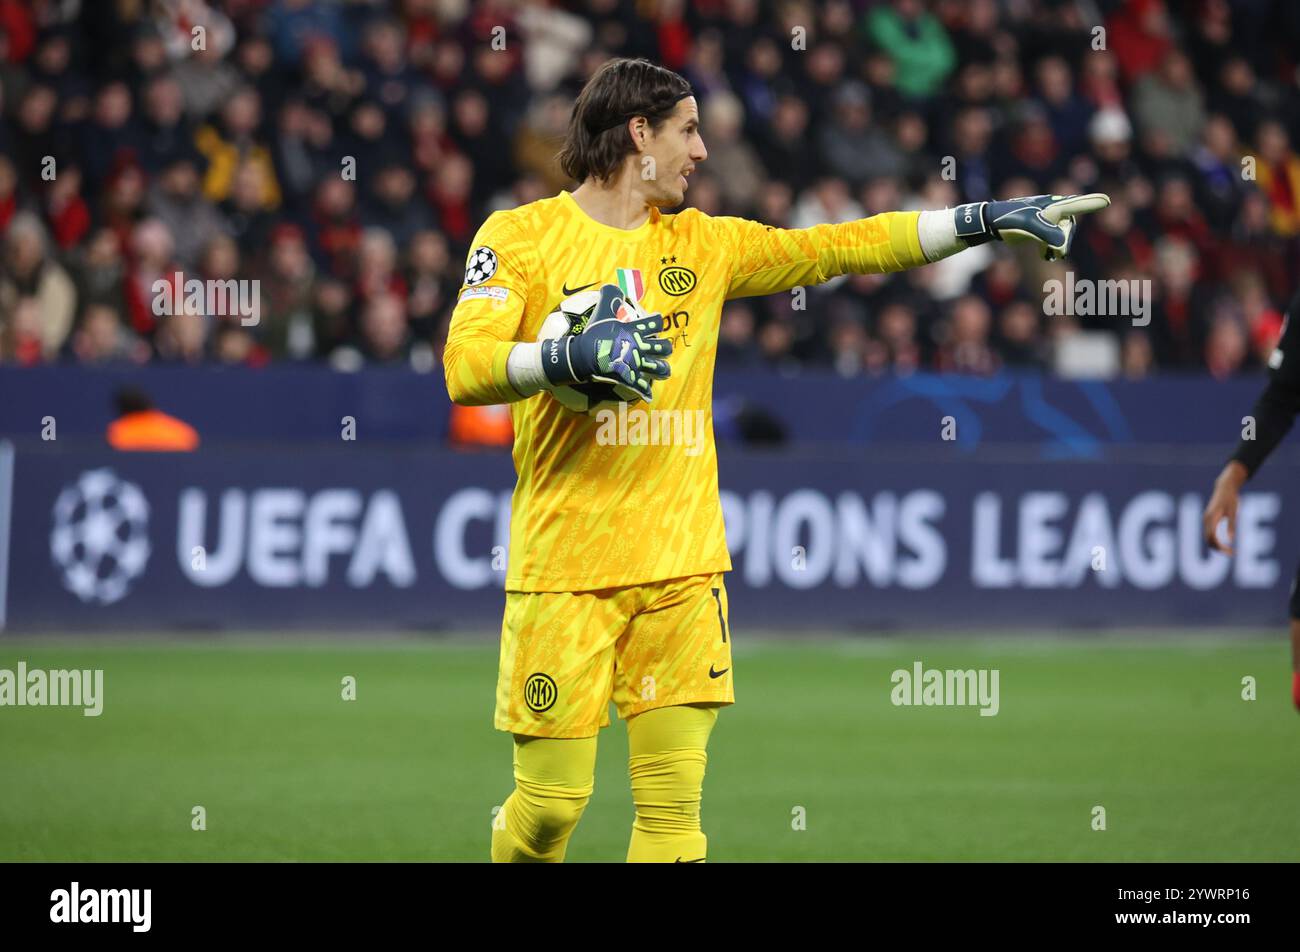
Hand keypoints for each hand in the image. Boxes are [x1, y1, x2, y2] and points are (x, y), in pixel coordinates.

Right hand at [541, 284, 672, 401]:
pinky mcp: (630, 378)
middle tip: (662, 349)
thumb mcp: (602, 312)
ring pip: (659, 369)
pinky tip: (648, 394)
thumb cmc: (594, 334)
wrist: (584, 356)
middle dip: (665, 349)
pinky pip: (642, 387)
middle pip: (663, 348)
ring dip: (662, 370)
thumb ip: (609, 297)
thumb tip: (611, 286)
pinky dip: (645, 392)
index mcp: (635, 331)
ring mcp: (636, 363)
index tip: (656, 322)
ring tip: (662, 370)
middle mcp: (640, 347)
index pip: (655, 323)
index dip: (657, 322)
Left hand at [954, 193, 1110, 260]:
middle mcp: (1053, 211)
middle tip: (1058, 253)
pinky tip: (1045, 256)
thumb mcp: (1029, 226)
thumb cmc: (1011, 220)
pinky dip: (1051, 248)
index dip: (1091, 203)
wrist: (993, 222)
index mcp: (1054, 206)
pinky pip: (1053, 239)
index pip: (1077, 204)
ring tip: (1050, 254)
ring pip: (1062, 234)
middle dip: (1065, 240)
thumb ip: (1046, 233)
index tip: (1106, 201)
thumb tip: (1061, 244)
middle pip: (1069, 227)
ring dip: (1058, 246)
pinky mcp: (1040, 229)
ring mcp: (1047, 220)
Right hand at [1202, 461, 1247, 554]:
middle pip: (1208, 539)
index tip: (1231, 552)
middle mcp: (1206, 520)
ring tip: (1229, 551)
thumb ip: (1232, 525)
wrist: (1224, 488)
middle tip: (1232, 554)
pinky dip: (1215, 541)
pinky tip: (1224, 544)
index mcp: (1212, 517)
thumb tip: (1231, 540)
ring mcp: (1206, 520)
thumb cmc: (1230, 498)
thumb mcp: (1233, 512)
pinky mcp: (1208, 520)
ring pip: (1207, 537)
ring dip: (1217, 546)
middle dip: (1219, 548)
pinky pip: (1209, 534)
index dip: (1220, 547)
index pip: (1212, 537)